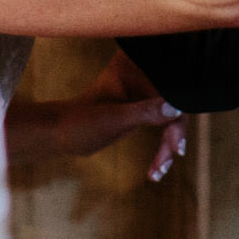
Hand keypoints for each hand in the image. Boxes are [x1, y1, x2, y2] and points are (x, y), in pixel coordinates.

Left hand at [3, 50, 187, 178]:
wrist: (61, 132)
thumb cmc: (80, 121)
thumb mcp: (113, 118)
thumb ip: (145, 111)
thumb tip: (176, 108)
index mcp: (136, 68)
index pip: (170, 89)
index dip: (178, 114)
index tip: (175, 143)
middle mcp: (144, 76)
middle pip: (175, 104)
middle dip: (174, 134)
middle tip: (171, 156)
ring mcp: (145, 93)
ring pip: (172, 118)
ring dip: (169, 146)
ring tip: (159, 171)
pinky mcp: (144, 108)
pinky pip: (164, 126)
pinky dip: (163, 148)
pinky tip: (157, 169)